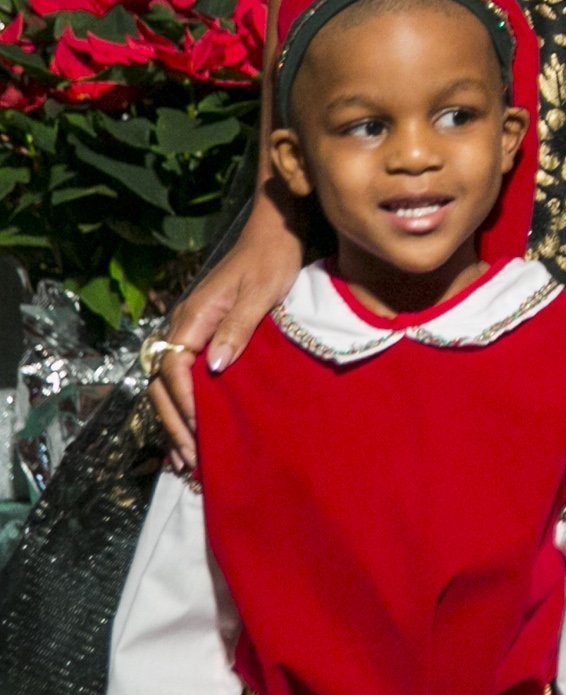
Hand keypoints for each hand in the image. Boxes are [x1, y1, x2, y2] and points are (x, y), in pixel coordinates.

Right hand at [147, 211, 306, 467]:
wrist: (273, 234)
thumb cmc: (271, 259)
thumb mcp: (261, 292)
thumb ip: (238, 328)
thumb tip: (215, 367)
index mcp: (193, 316)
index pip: (174, 366)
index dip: (184, 401)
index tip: (200, 430)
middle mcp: (182, 325)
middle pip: (163, 383)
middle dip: (174, 422)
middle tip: (192, 460)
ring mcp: (189, 332)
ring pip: (168, 385)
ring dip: (175, 421)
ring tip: (187, 460)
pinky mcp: (202, 336)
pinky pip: (183, 378)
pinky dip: (184, 408)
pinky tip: (193, 434)